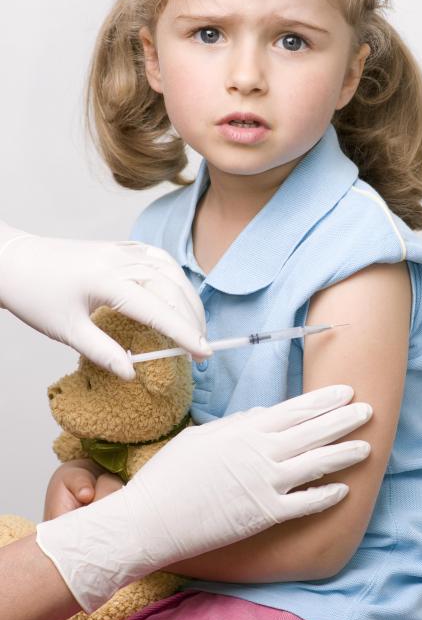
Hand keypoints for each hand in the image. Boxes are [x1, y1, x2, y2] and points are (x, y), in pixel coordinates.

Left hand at [0, 220, 210, 378]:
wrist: (13, 261)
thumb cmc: (35, 295)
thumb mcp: (66, 331)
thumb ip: (102, 351)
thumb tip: (131, 372)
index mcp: (108, 281)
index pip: (159, 310)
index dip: (185, 333)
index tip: (205, 353)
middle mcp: (121, 260)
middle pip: (172, 288)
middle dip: (192, 319)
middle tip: (201, 349)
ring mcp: (121, 250)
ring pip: (170, 271)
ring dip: (188, 298)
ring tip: (195, 325)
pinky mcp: (119, 246)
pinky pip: (158, 257)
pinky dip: (174, 276)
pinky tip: (178, 292)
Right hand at [36, 384, 371, 612]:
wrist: (150, 519)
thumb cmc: (169, 475)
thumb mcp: (201, 437)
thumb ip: (236, 424)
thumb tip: (262, 414)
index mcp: (245, 430)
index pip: (295, 409)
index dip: (324, 400)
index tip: (346, 391)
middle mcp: (261, 453)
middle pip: (313, 432)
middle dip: (343, 419)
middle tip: (369, 410)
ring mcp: (265, 484)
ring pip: (316, 464)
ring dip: (344, 453)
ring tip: (366, 445)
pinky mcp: (264, 515)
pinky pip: (304, 504)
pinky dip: (325, 495)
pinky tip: (343, 490)